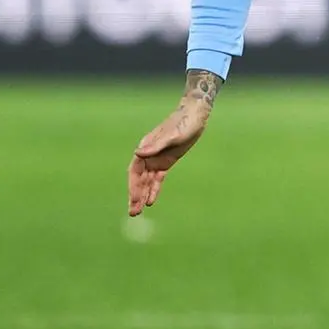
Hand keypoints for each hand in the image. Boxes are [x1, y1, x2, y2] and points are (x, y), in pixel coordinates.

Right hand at [127, 71, 219, 214]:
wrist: (195, 115)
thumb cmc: (184, 123)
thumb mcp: (172, 136)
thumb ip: (156, 146)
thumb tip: (137, 153)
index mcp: (146, 147)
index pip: (135, 171)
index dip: (133, 186)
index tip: (134, 200)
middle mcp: (148, 155)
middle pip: (138, 179)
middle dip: (135, 195)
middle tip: (133, 213)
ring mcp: (157, 159)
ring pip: (147, 181)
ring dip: (142, 195)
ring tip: (138, 212)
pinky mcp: (166, 162)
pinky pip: (158, 179)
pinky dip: (154, 189)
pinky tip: (151, 201)